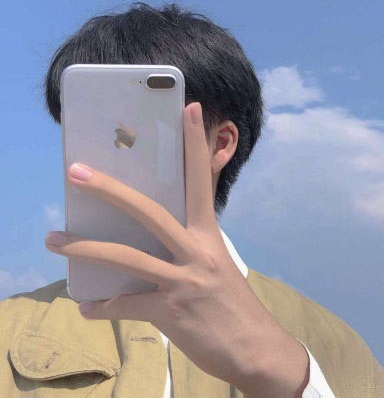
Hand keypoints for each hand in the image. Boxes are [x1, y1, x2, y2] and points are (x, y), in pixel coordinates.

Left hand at [45, 102, 308, 396]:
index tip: (188, 109)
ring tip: (54, 239)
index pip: (202, 182)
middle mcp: (197, 253)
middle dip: (112, 189)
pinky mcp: (169, 312)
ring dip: (85, 248)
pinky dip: (102, 307)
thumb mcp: (217, 266)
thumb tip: (155, 238)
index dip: (195, 145)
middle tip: (77, 171)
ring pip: (126, 256)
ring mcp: (182, 282)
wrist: (255, 349)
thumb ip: (189, 247)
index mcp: (209, 236)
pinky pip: (124, 305)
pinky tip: (87, 307)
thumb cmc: (233, 304)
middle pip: (149, 212)